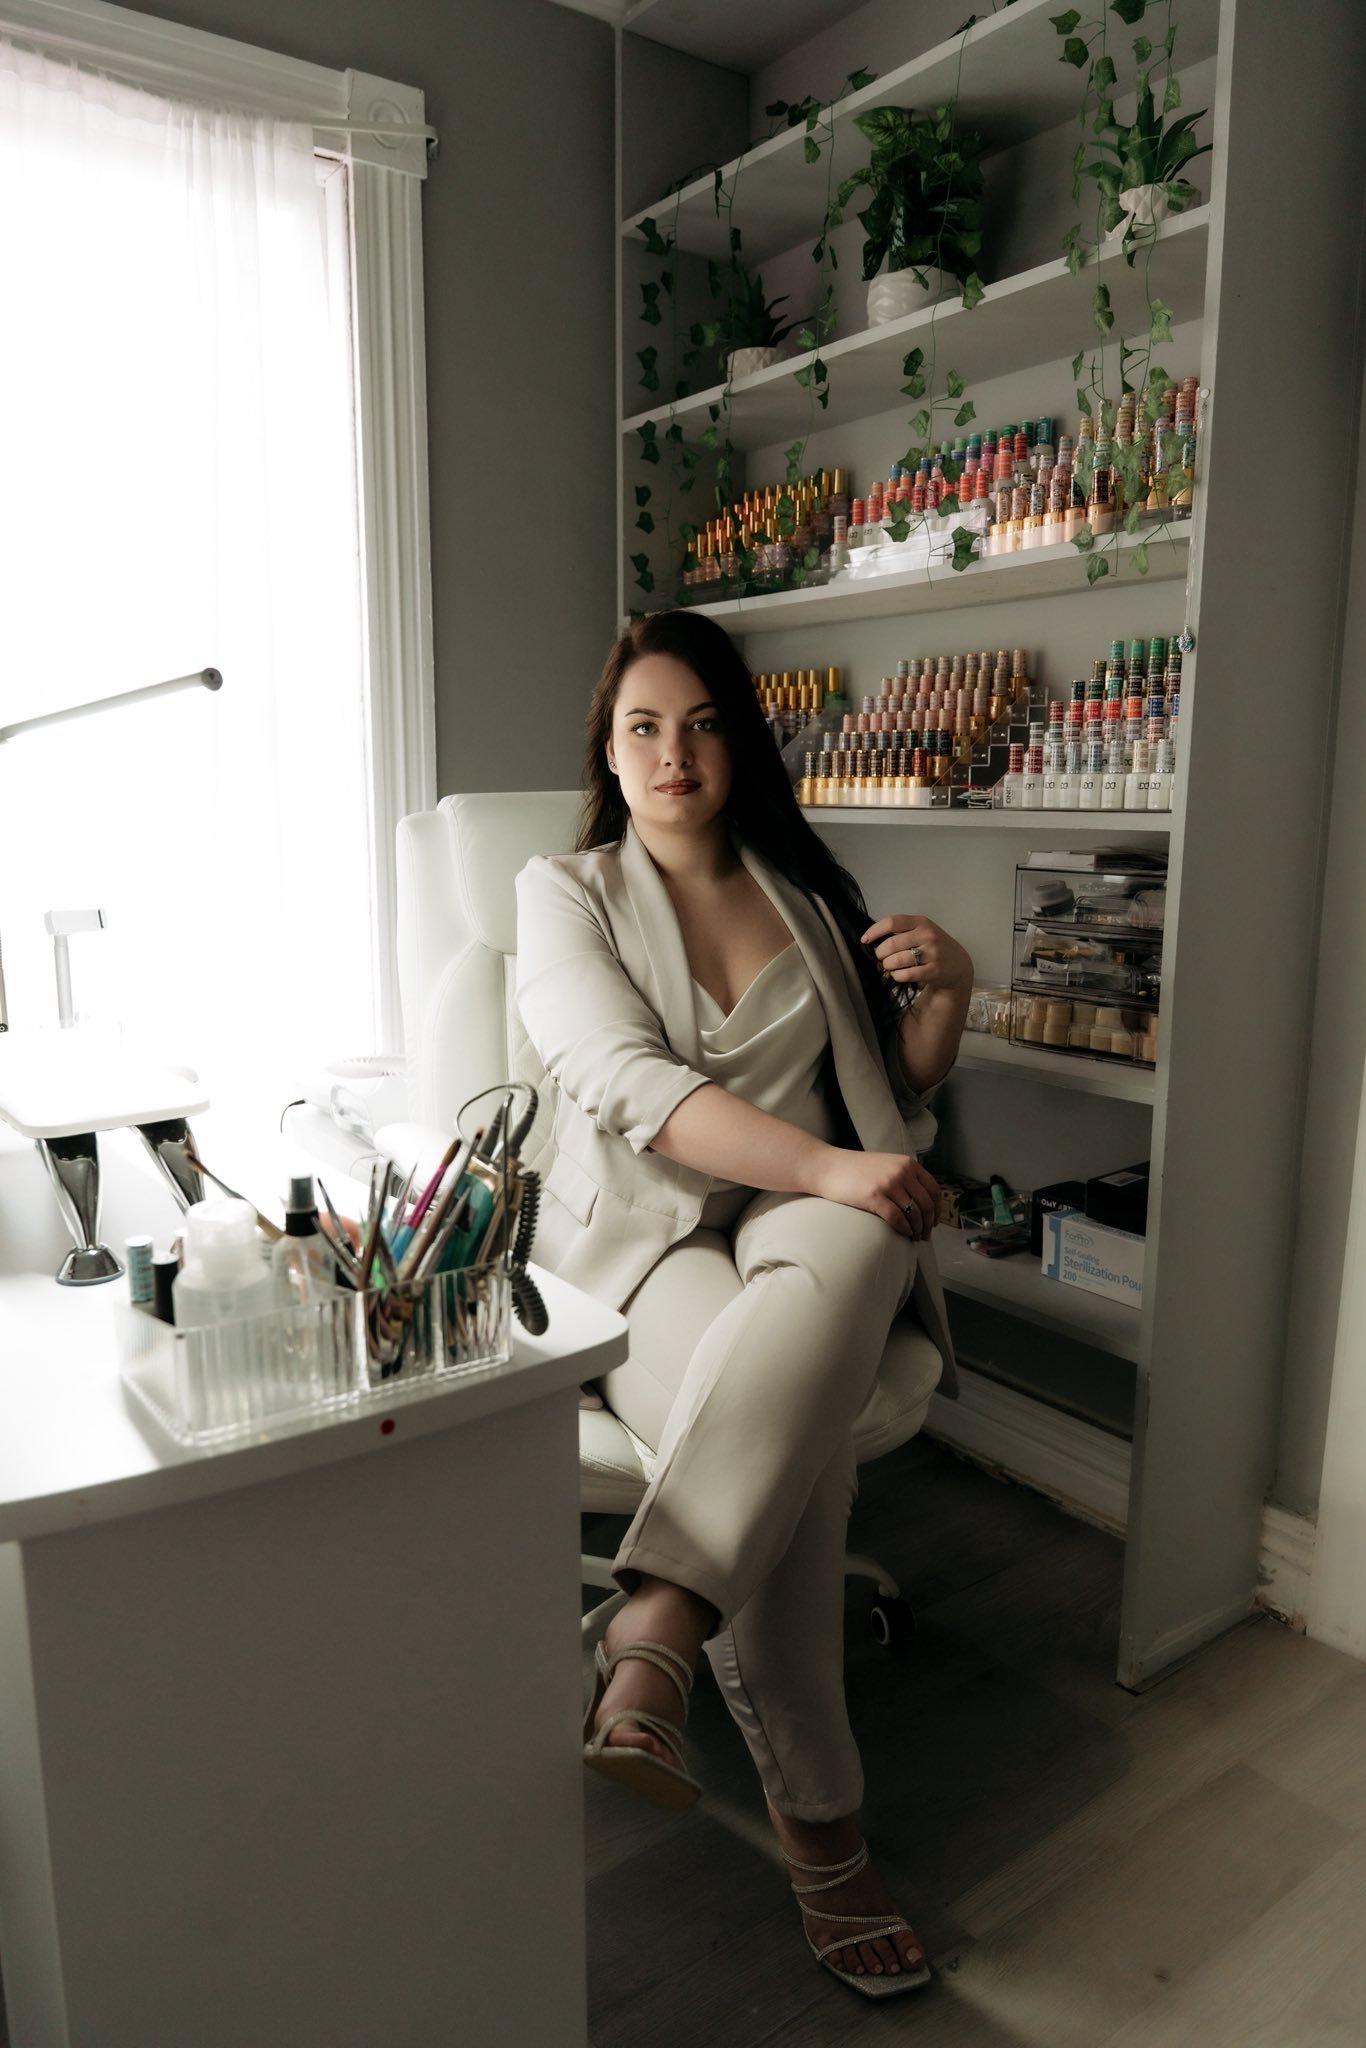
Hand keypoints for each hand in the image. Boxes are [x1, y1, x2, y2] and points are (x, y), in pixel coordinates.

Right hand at [810, 1147, 939, 1239]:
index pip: (934, 1190)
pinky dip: (903, 1229)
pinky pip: (897, 1218)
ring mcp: (888, 1184)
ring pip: (914, 1213)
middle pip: (926, 1204)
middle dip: (928, 1224)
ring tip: (914, 1237)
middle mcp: (901, 1172)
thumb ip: (903, 1176)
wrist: (826, 1166)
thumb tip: (920, 1201)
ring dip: (917, 1229)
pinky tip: (903, 1233)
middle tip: (925, 1235)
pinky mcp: (874, 1196)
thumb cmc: (853, 1169)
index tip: (934, 1221)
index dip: (937, 1209)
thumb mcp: (885, 1165)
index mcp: (907, 1164)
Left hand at [861, 914, 971, 995]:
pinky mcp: (934, 970)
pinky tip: (899, 974)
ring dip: (888, 966)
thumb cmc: (933, 946)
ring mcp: (932, 953)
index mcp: (921, 922)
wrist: (958, 964)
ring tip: (890, 966)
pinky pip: (905, 974)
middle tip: (882, 958)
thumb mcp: (922, 931)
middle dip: (880, 954)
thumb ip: (902, 931)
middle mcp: (927, 935)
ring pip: (896, 961)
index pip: (892, 922)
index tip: (865, 939)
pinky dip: (897, 976)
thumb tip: (872, 937)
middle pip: (890, 944)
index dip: (874, 931)